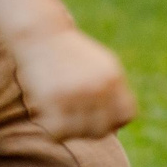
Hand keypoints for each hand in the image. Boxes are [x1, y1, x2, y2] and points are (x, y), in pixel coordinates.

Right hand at [12, 28, 138, 140]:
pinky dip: (54, 129)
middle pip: (102, 129)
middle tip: (75, 120)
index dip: (114, 122)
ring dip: (70, 130)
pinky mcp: (53, 100)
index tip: (98, 117)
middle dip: (90, 130)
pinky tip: (48, 116)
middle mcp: (99, 87)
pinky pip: (59, 132)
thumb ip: (113, 91)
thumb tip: (119, 126)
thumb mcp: (100, 65)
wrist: (41, 33)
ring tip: (60, 116)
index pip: (126, 116)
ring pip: (80, 133)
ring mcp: (77, 94)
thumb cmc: (71, 52)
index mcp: (113, 78)